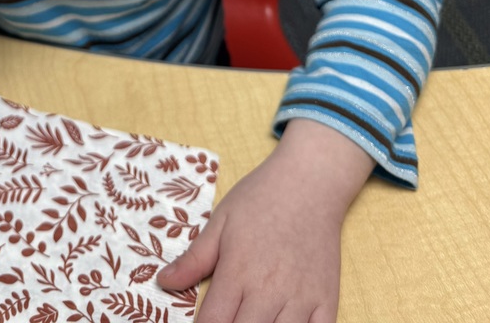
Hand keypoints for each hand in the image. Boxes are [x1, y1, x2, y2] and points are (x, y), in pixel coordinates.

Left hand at [157, 120, 373, 322]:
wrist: (310, 181)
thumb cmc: (260, 198)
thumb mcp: (221, 221)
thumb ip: (194, 258)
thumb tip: (163, 282)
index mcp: (237, 271)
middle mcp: (268, 291)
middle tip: (227, 320)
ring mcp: (301, 299)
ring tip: (251, 321)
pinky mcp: (327, 301)